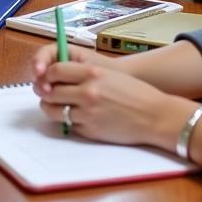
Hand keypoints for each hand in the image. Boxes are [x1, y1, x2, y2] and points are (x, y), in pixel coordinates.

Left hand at [32, 46, 179, 146]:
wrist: (155, 116)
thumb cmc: (135, 93)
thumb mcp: (109, 75)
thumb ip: (84, 75)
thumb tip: (58, 77)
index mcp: (92, 73)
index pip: (55, 70)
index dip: (47, 74)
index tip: (47, 78)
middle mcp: (87, 92)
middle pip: (50, 91)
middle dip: (45, 92)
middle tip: (47, 93)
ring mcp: (87, 113)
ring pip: (54, 111)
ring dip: (51, 109)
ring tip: (56, 107)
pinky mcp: (90, 131)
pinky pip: (69, 125)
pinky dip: (69, 122)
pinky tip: (77, 118)